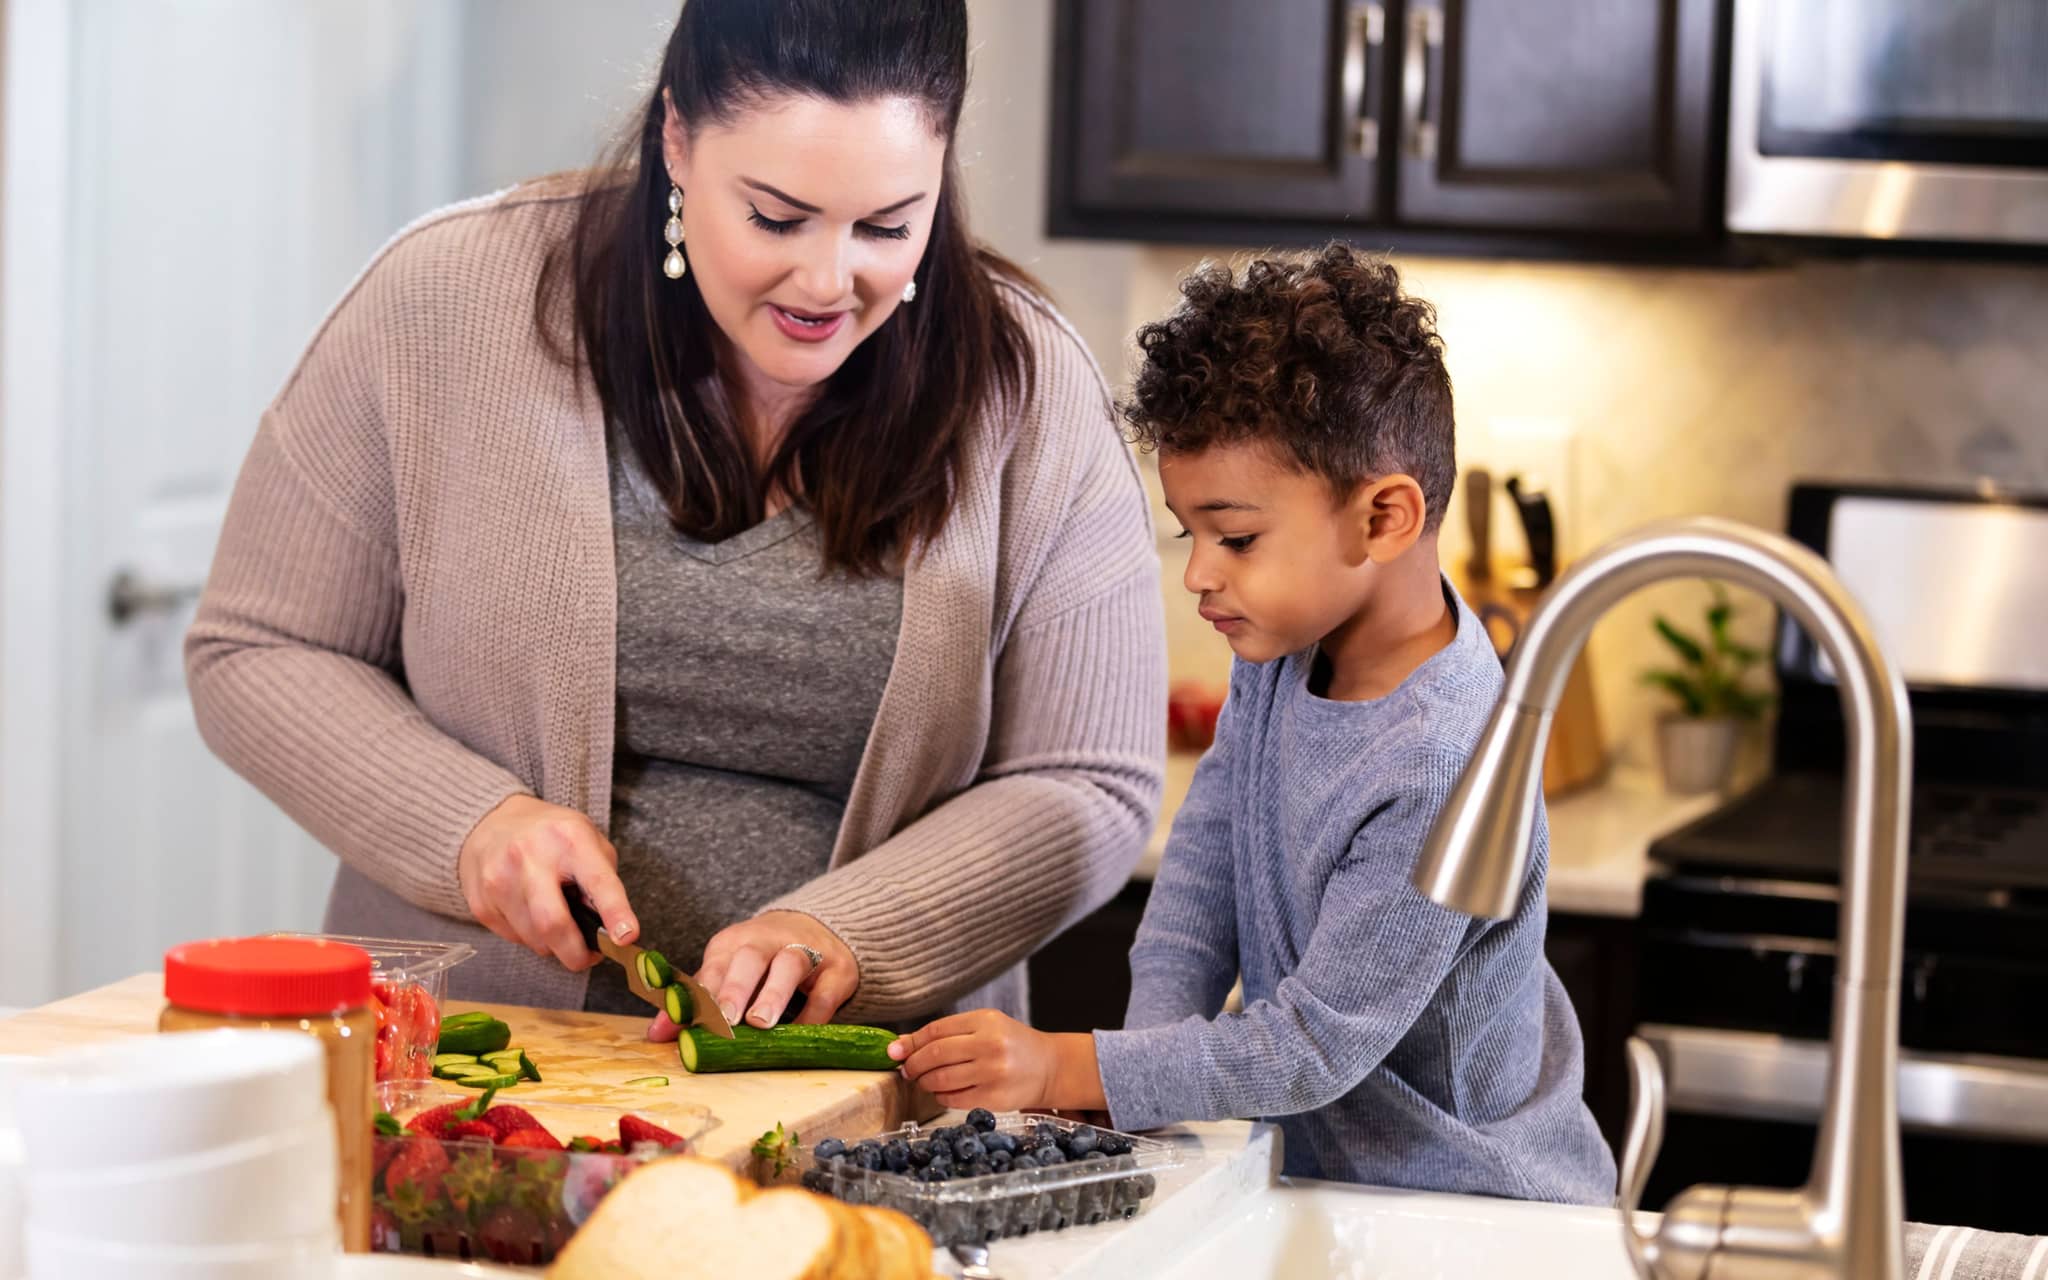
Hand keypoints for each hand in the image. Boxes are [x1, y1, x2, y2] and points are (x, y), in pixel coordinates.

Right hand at [457, 795, 637, 971]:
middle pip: (553, 923)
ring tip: (557, 920)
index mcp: (570, 839)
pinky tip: (530, 913)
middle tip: (588, 956)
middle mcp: (530, 857)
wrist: (492, 823)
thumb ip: (603, 880)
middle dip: (576, 953)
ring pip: (534, 940)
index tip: (626, 937)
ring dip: (553, 944)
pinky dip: (531, 937)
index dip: (615, 912)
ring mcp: (499, 880)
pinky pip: (515, 939)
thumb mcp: (588, 841)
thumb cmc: (551, 837)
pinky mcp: (480, 902)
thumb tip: (608, 927)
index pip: (598, 881)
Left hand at [645, 910, 857, 1041]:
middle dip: (735, 988)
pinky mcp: (836, 970)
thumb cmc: (763, 960)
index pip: (714, 966)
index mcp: (734, 943)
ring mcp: (806, 951)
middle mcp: (768, 940)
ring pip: (789, 965)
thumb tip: (658, 1035)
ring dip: (773, 994)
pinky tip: (798, 1035)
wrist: (821, 929)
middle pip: (749, 958)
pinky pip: (824, 993)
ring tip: (760, 1023)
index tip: (689, 1020)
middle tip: (725, 1019)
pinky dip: (812, 1015)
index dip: (702, 993)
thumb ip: (696, 1002)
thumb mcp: (728, 972)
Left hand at [888, 1011, 1105, 1112]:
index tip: (896, 1051)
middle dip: (914, 1064)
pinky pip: (954, 1099)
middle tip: (907, 1070)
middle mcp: (990, 1045)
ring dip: (925, 1082)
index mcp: (986, 1021)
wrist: (1050, 1067)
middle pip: (935, 1055)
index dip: (911, 1042)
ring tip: (925, 1081)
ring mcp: (994, 1073)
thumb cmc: (1012, 1044)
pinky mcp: (995, 1098)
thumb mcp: (984, 1027)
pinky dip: (941, 1096)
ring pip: (942, 1079)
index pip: (936, 1030)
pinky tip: (943, 1092)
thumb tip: (899, 1046)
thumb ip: (945, 1034)